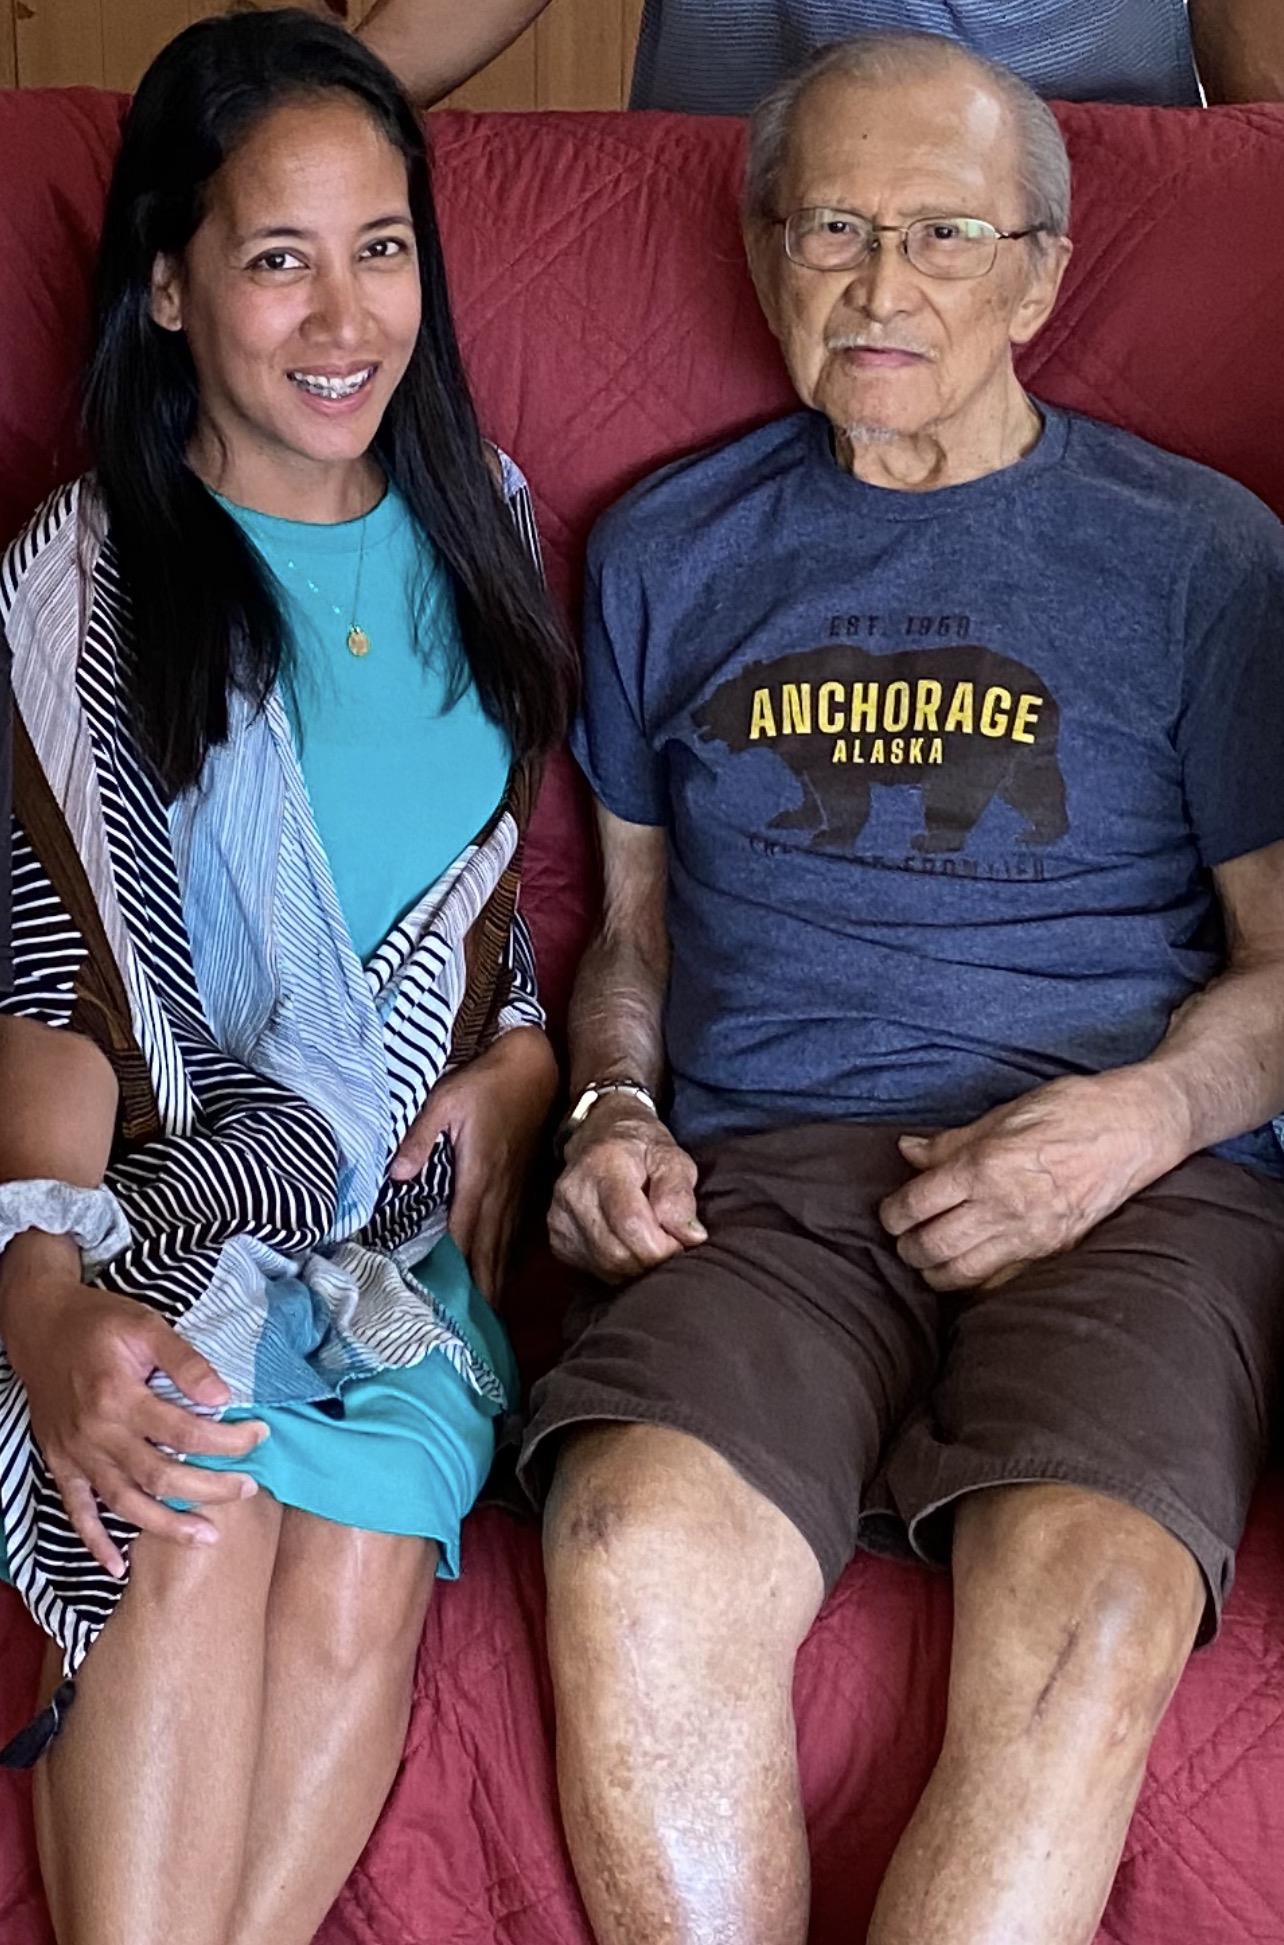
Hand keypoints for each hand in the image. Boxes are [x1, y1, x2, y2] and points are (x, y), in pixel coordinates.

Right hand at [0, 1232, 268, 1576]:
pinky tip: (116, 1567)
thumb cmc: (98, 1322)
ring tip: (206, 1537)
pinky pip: (76, 1511)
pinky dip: (94, 1542)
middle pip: (161, 1474)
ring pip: (125, 1502)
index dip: (228, 1440)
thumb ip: (184, 1361)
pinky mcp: (61, 1463)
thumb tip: (223, 1396)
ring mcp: (77, 1454)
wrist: (40, 1325)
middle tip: (248, 1490)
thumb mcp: (145, 1325)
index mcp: (120, 1397)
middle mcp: (98, 1433)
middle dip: (210, 1487)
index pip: (186, 1431)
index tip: (259, 1436)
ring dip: (166, 1525)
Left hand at [390, 1026, 557, 1300]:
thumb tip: (397, 1175)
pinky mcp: (521, 1190)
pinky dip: (506, 1264)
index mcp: (477, 1179)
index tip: (449, 1305)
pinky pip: (513, 1236)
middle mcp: (499, 1195)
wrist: (533, 1071)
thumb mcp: (444, 1101)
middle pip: (488, 1255)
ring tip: (487, 1324)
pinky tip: (501, 1282)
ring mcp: (514, 1194)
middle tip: (472, 1336)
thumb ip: (420, 1137)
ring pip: (503, 1250)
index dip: (457, 1272)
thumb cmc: (484, 1085)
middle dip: (481, 1295)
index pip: (464, 1234)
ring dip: (495, 1286)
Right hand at [548, 1093, 706, 1282]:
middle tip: (670, 1243)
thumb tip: (691, 1236)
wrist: (598, 1135)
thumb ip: (680, 1194)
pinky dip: (620, 1266)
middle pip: (617, 1253)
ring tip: (651, 1241)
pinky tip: (629, 1243)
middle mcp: (573, 1193)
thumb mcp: (671, 1156)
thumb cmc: (641, 1147)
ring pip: (607, 1267)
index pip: (630, 1223)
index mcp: (603, 1166)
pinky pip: (596, 1269)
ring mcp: (560, 1218)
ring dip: (638, 1264)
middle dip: (653, 1258)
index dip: (662, 1245)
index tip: (681, 1240)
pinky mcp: (558, 1239)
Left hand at [878, 1071, 1184, 1292]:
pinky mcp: (1055, 1251)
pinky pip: (1002, 1281)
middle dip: (908, 1248)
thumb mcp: (1006, 1112)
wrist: (1139, 1127)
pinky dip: (977, 1283)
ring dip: (936, 1271)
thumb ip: (953, 1141)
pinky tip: (969, 1271)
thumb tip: (908, 1151)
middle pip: (932, 1247)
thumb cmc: (1073, 1109)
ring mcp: (1032, 1234)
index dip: (892, 1214)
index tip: (890, 1213)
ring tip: (930, 1258)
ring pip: (962, 1273)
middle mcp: (1004, 1206)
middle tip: (904, 1239)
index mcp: (985, 1165)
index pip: (916, 1205)